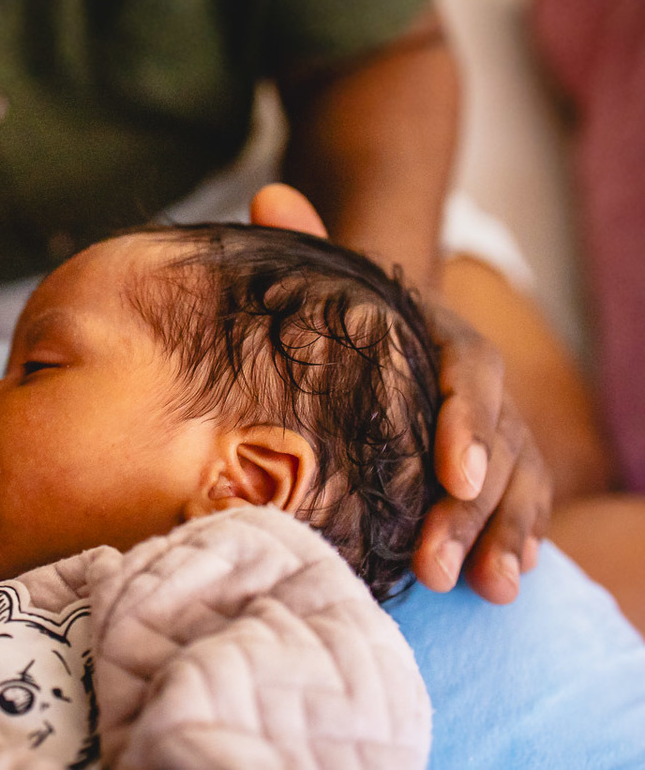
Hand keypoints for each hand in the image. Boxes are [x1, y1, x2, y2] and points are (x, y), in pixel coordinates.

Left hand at [250, 184, 550, 603]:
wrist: (380, 314)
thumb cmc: (346, 304)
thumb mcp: (329, 271)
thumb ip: (305, 239)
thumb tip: (268, 196)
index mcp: (442, 331)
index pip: (470, 373)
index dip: (468, 423)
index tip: (454, 474)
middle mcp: (475, 380)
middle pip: (496, 441)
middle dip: (475, 508)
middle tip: (437, 564)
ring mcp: (488, 424)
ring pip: (517, 478)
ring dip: (503, 534)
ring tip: (487, 589)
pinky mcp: (488, 461)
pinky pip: (518, 499)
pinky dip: (516, 537)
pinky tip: (505, 581)